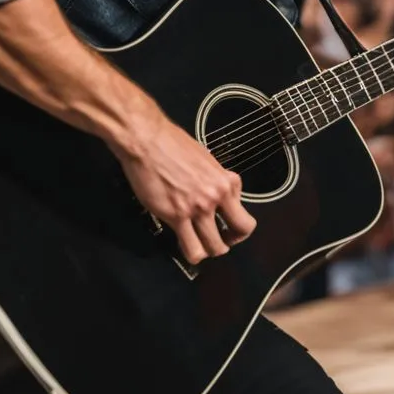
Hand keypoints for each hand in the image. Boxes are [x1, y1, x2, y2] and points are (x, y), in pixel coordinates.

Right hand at [109, 111, 255, 264]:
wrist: (148, 140)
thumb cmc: (172, 144)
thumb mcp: (206, 160)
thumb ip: (215, 181)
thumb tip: (217, 195)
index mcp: (227, 181)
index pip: (245, 215)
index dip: (238, 230)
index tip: (228, 230)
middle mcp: (217, 195)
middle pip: (238, 233)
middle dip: (228, 242)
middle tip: (216, 242)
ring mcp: (198, 208)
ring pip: (214, 247)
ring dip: (208, 251)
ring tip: (199, 247)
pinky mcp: (177, 216)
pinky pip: (191, 248)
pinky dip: (191, 254)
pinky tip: (185, 246)